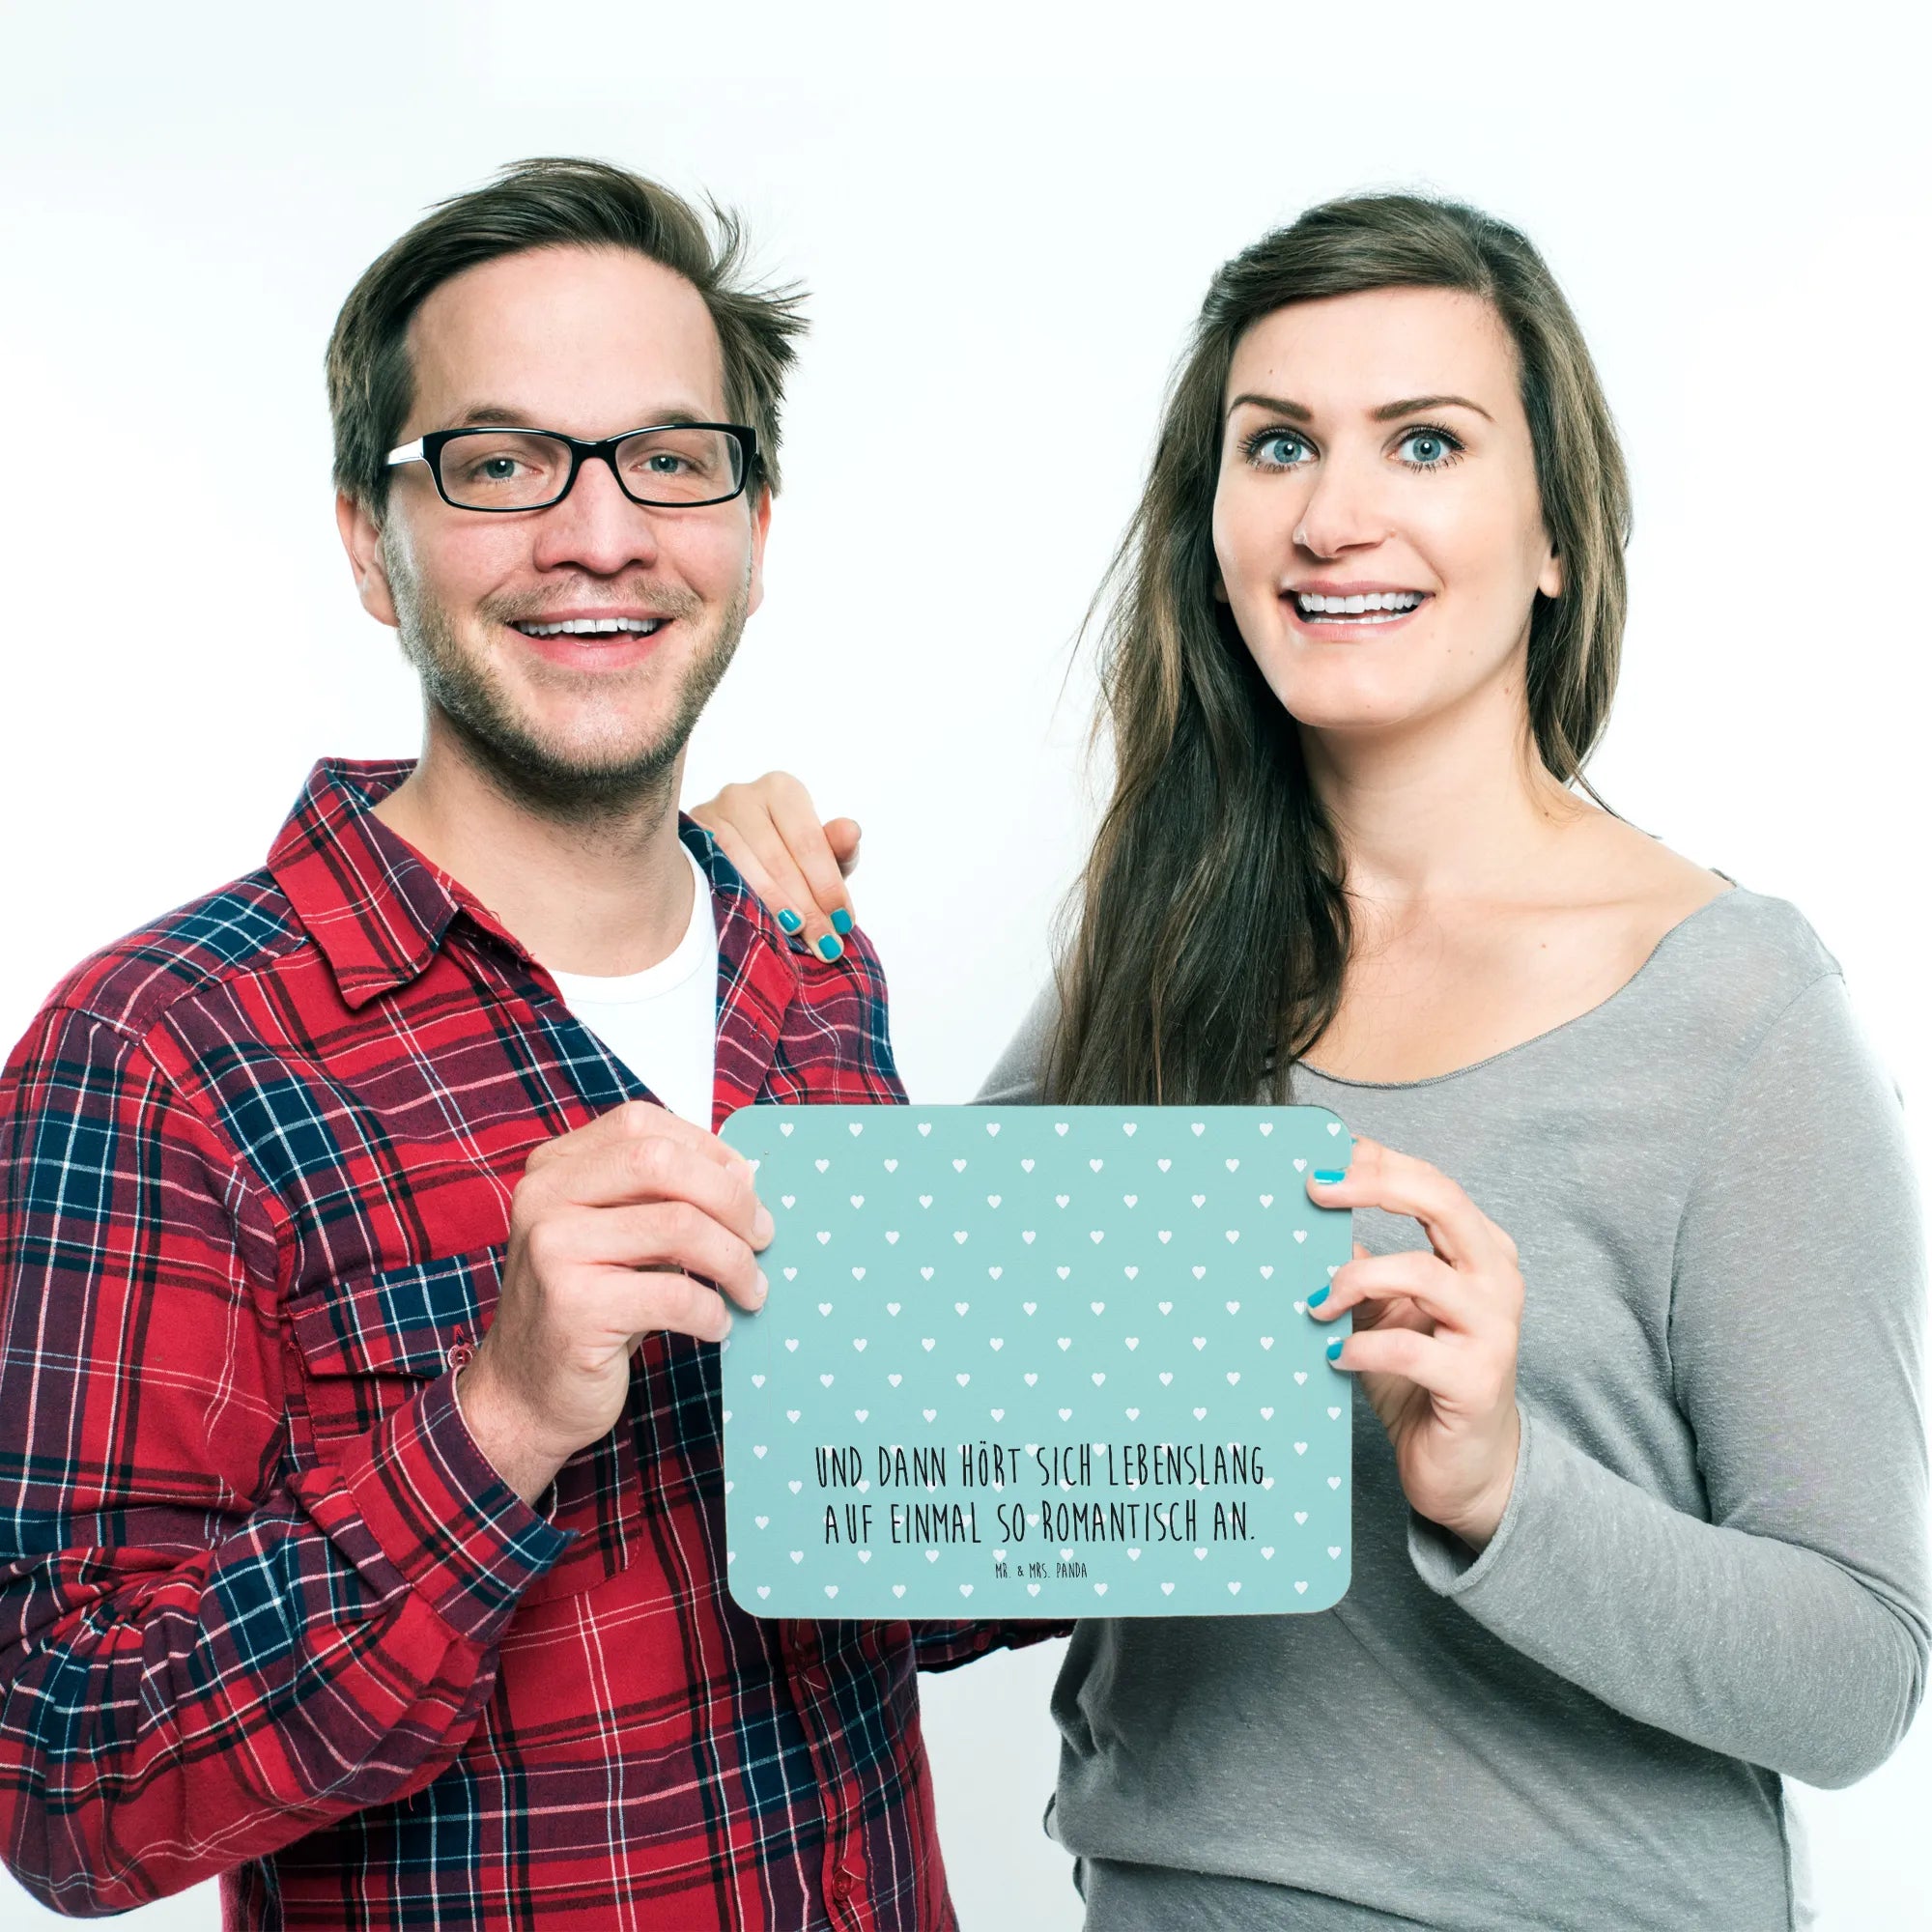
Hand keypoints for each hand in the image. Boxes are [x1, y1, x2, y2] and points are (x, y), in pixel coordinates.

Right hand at [457, 1101, 773, 1504]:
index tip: (747, 1188)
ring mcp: (553, 1250)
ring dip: (734, 1261)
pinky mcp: (575, 1307)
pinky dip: (712, 1310)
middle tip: (763, 1237)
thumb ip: (663, 1197)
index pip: (643, 1126)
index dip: (708, 1150)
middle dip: (731, 1198)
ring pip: (679, 1226)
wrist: (524, 1393)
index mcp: (553, 1167)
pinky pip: (674, 1294)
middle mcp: (544, 1197)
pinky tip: (717, 1324)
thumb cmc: (587, 1308)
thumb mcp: (617, 1235)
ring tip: (751, 1289)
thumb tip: (745, 1173)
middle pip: (663, 1163)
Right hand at [688, 771, 860, 959]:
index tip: (843, 922)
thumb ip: (837, 847)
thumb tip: (851, 831)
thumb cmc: (785, 855)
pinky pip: (714, 874)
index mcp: (782, 790)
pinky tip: (757, 923)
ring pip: (744, 868)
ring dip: (774, 908)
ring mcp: (709, 815)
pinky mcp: (687, 841)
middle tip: (824, 943)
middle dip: (806, 907)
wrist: (733, 859)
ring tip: (797, 937)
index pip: (809, 842)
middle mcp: (742, 795)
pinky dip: (739, 900)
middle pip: (778, 858)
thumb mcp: (817, 855)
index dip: (828, 885)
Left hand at [1304, 1136, 1524, 1549]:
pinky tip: (1334, 1355)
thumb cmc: (1420, 1378)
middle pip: (1441, 1203)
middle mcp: (1496, 1279)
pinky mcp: (1476, 1381)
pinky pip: (1410, 1349)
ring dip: (1354, 1280)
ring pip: (1422, 1273)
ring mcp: (1492, 1329)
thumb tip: (1300, 1219)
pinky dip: (1362, 1347)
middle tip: (1314, 1190)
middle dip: (1373, 1187)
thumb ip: (1360, 1266)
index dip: (1377, 1161)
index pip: (1431, 1183)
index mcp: (1479, 1250)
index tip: (1320, 1156)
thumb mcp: (1384, 1310)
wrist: (1464, 1466)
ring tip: (1314, 1304)